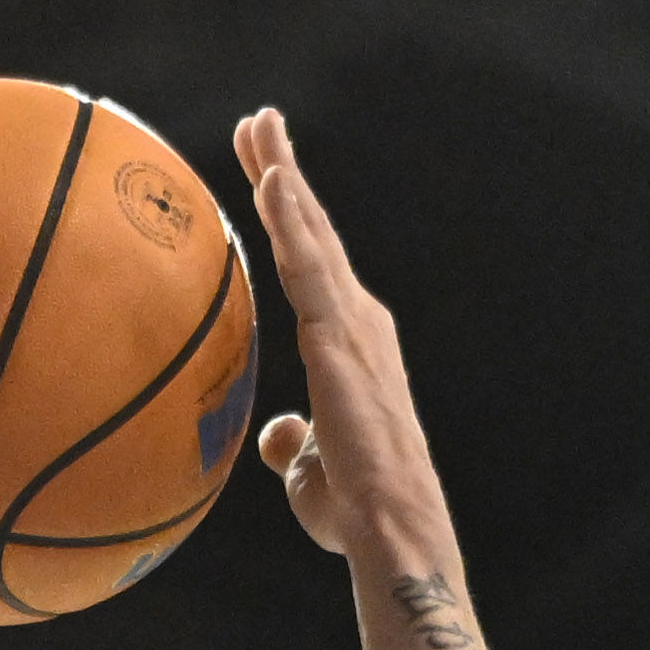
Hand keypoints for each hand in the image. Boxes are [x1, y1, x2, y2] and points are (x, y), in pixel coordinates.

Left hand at [234, 109, 451, 563]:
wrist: (391, 529)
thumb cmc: (356, 511)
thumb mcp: (310, 472)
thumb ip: (292, 443)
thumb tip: (275, 436)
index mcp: (350, 346)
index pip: (311, 267)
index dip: (288, 218)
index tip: (264, 172)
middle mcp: (358, 322)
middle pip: (313, 232)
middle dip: (285, 172)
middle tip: (259, 121)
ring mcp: (352, 325)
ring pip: (310, 234)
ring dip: (283, 174)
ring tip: (261, 123)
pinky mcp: (339, 337)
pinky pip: (308, 267)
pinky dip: (289, 219)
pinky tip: (272, 176)